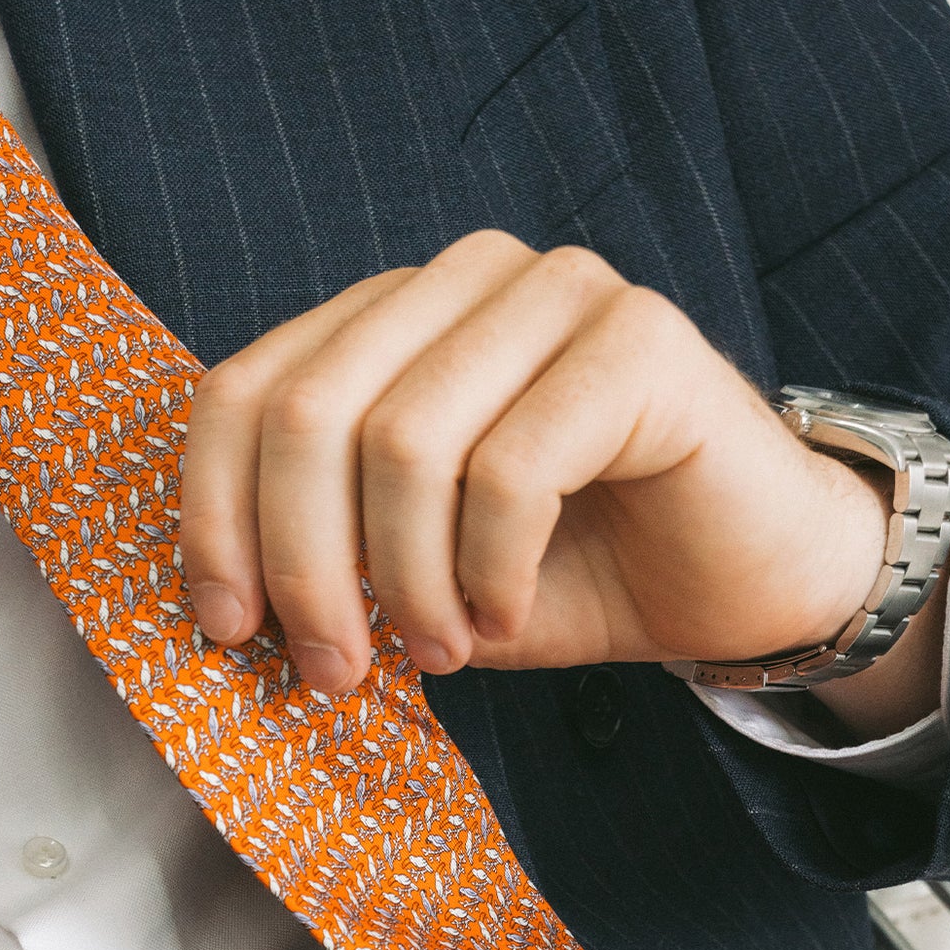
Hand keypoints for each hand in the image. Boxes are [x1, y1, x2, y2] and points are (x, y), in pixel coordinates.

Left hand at [179, 231, 937, 732]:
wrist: (733, 585)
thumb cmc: (562, 575)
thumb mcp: (407, 574)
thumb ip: (319, 558)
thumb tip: (218, 604)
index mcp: (389, 318)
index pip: (245, 391)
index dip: (216, 520)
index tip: (231, 632)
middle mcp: (464, 279)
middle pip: (309, 414)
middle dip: (303, 567)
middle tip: (335, 670)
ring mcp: (555, 292)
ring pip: (404, 443)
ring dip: (406, 583)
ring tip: (441, 650)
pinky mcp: (639, 338)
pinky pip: (510, 471)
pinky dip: (490, 572)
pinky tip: (507, 614)